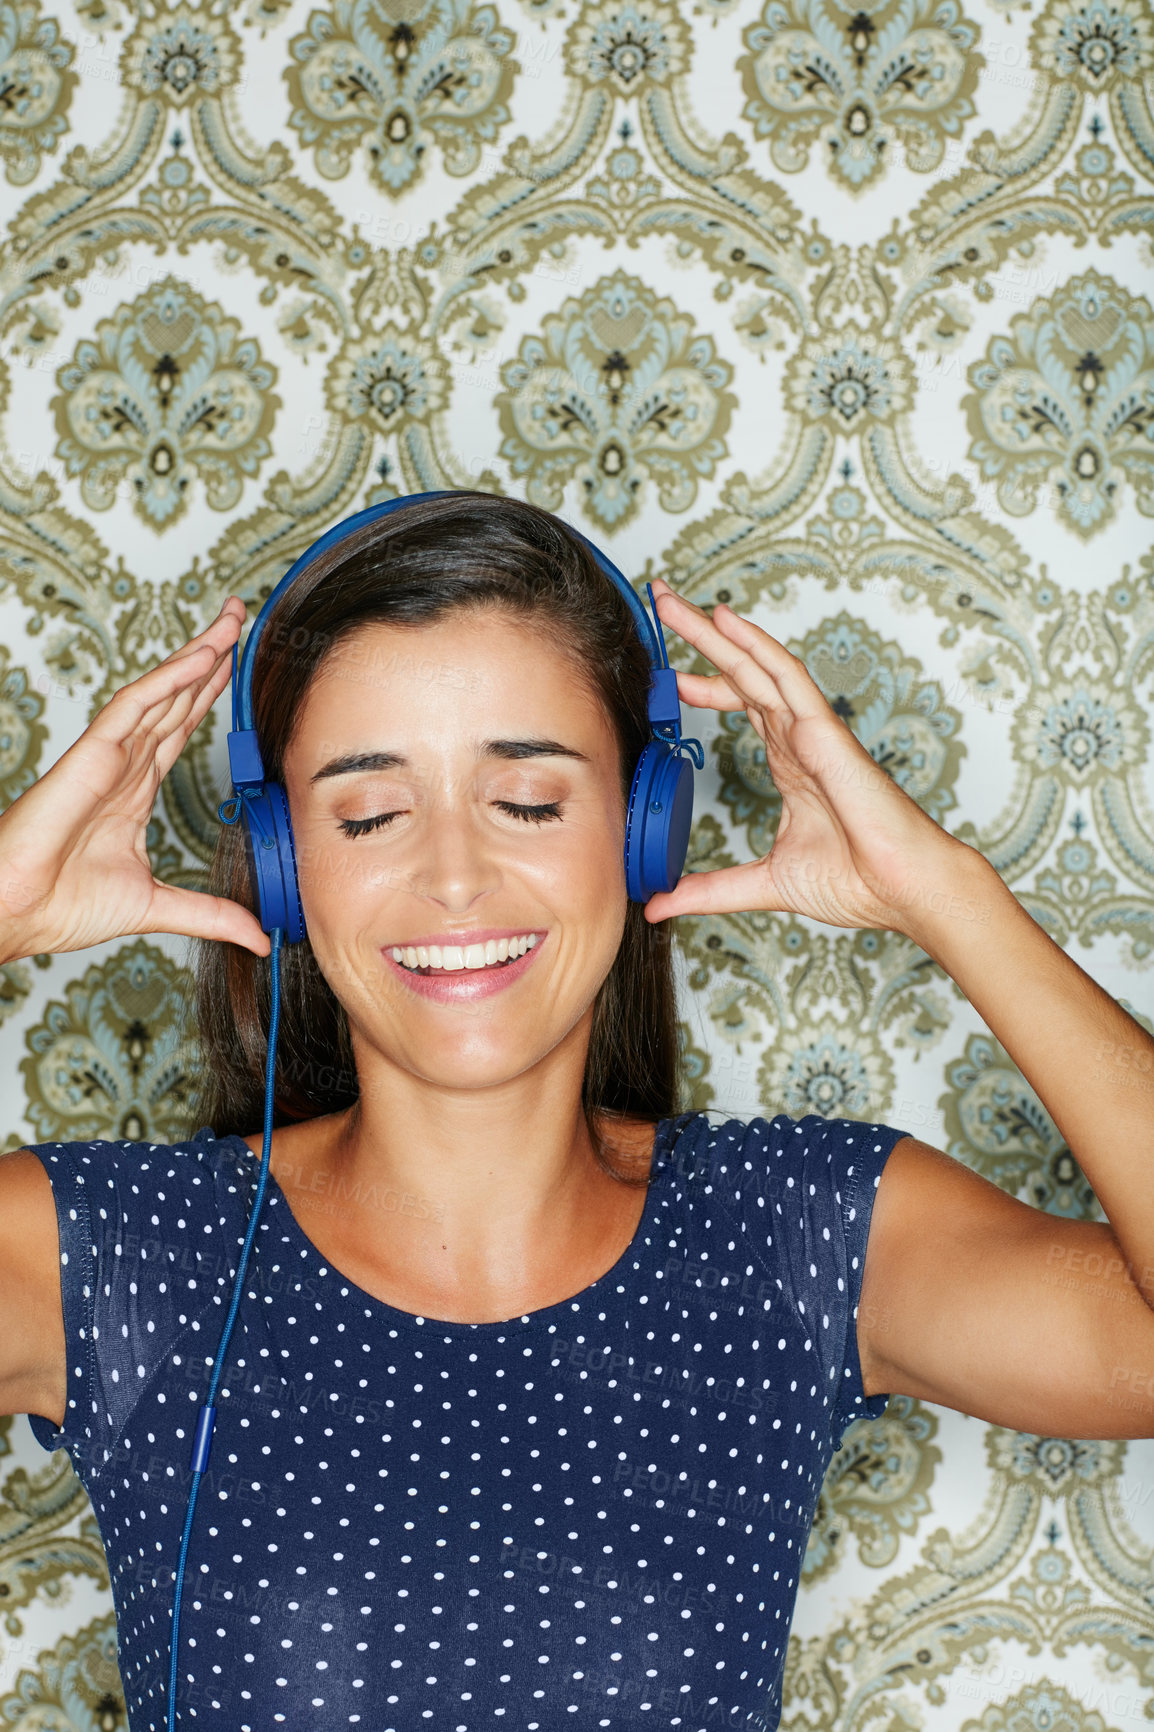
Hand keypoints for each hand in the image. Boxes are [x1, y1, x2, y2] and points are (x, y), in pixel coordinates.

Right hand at [0, 598, 269, 961]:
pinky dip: (167, 680)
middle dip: (210, 659)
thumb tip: (259, 937)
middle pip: (175, 699)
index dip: (208, 696)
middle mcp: (124, 765)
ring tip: (230, 621)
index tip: (237, 666)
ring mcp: (107, 756)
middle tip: (241, 618)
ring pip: (159, 692)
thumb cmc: (62, 907)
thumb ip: (211, 914)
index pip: (180, 730)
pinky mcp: (90, 755)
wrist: (17, 914)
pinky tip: (199, 657)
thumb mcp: (158, 907)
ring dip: (197, 655)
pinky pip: (132, 707)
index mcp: (134, 792)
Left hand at [643, 579, 977, 933]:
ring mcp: (813, 731)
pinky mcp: (826, 732)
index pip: (743, 708)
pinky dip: (757, 647)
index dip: (705, 687)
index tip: (668, 678)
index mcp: (791, 765)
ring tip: (674, 601)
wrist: (905, 889)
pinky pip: (788, 678)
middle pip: (742, 675)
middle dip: (700, 641)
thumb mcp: (763, 885)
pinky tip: (726, 621)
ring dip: (715, 633)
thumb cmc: (858, 882)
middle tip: (662, 606)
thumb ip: (711, 890)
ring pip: (757, 666)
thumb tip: (660, 904)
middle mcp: (800, 739)